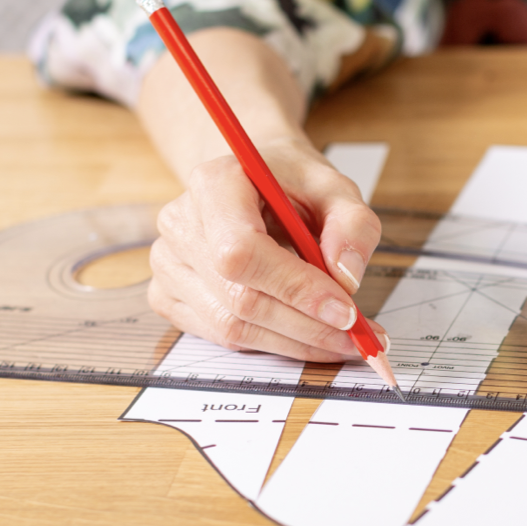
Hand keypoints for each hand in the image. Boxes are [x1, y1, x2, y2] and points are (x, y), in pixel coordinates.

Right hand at [148, 136, 384, 362]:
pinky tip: (304, 333)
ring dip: (295, 343)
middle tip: (358, 338)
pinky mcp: (168, 295)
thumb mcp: (335, 188)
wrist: (251, 183)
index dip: (295, 288)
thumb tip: (347, 278)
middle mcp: (180, 223)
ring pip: (232, 327)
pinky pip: (221, 336)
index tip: (345, 311)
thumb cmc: (290, 184)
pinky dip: (271, 343)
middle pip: (240, 299)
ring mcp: (168, 263)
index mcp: (215, 184)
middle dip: (307, 327)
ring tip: (342, 340)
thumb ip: (352, 225)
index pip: (242, 252)